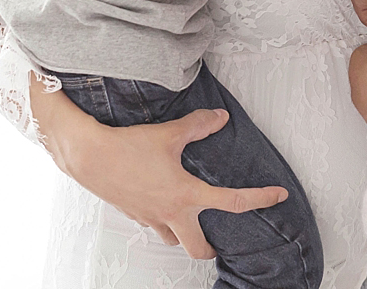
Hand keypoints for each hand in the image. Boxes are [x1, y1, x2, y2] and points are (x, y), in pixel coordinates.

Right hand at [28, 75, 287, 258]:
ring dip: (183, 232)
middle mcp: (171, 213)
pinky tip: (159, 201)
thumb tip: (220, 118)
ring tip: (187, 217)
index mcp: (186, 195)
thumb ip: (198, 126)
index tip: (277, 196)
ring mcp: (150, 217)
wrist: (89, 155)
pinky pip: (153, 225)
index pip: (233, 202)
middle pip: (198, 248)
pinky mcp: (133, 214)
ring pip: (173, 239)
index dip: (260, 199)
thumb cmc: (127, 146)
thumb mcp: (169, 133)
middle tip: (218, 239)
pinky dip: (161, 219)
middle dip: (210, 248)